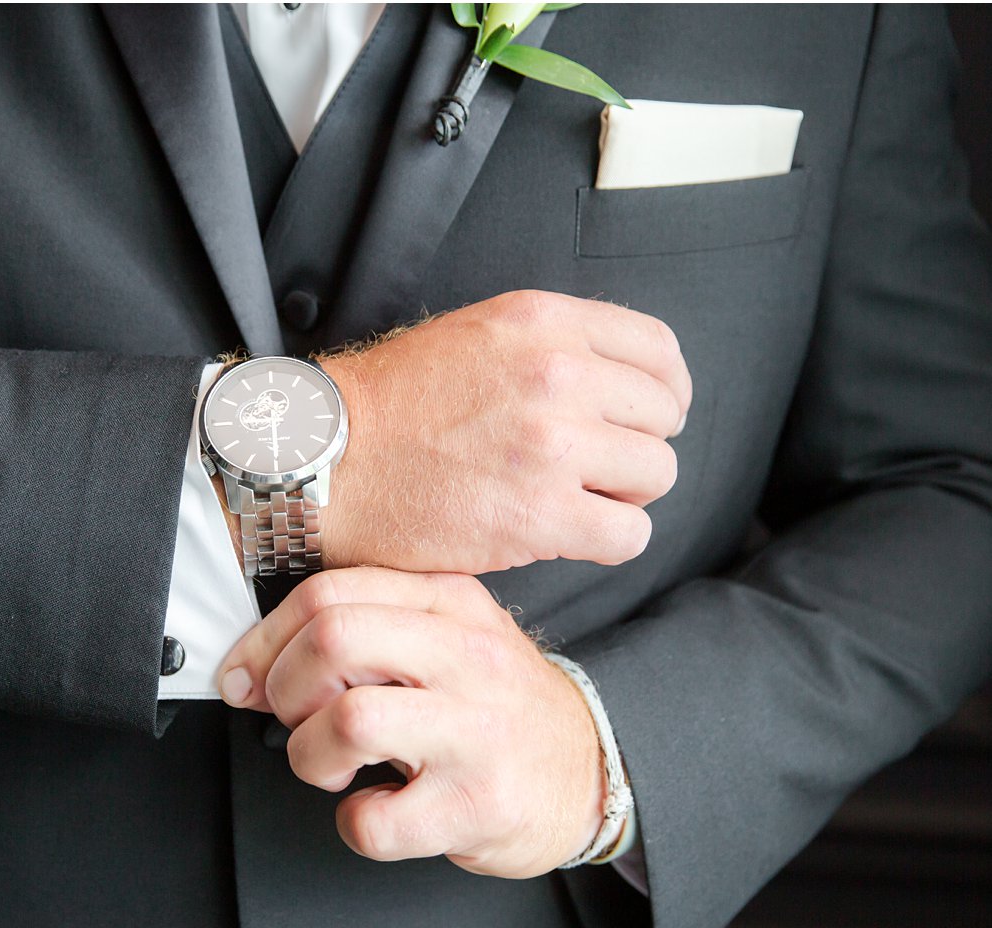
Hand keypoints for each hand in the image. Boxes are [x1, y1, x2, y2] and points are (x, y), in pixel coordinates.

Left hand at [219, 567, 604, 878]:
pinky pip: (375, 819)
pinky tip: (378, 810)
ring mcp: (476, 731)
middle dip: (284, 688)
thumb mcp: (448, 634)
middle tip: (294, 719)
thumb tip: (255, 659)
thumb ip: (369, 625)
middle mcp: (466, 655)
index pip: (329, 592)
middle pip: (333, 639)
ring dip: (311, 756)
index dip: (264, 639)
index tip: (247, 677)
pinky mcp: (478, 804)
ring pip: (348, 721)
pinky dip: (356, 824)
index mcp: (448, 602)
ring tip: (335, 767)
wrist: (589, 769)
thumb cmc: (494, 705)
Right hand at [319, 289, 691, 574]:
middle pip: (663, 417)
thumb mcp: (476, 334)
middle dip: (636, 446)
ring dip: (624, 495)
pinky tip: (569, 535)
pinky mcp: (542, 516)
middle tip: (594, 467)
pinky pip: (629, 535)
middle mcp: (558, 374)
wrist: (327, 461)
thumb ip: (550, 346)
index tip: (647, 418)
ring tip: (574, 499)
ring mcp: (554, 446)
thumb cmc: (389, 407)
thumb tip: (616, 381)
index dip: (663, 392)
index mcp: (544, 322)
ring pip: (656, 475)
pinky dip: (609, 542)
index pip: (660, 351)